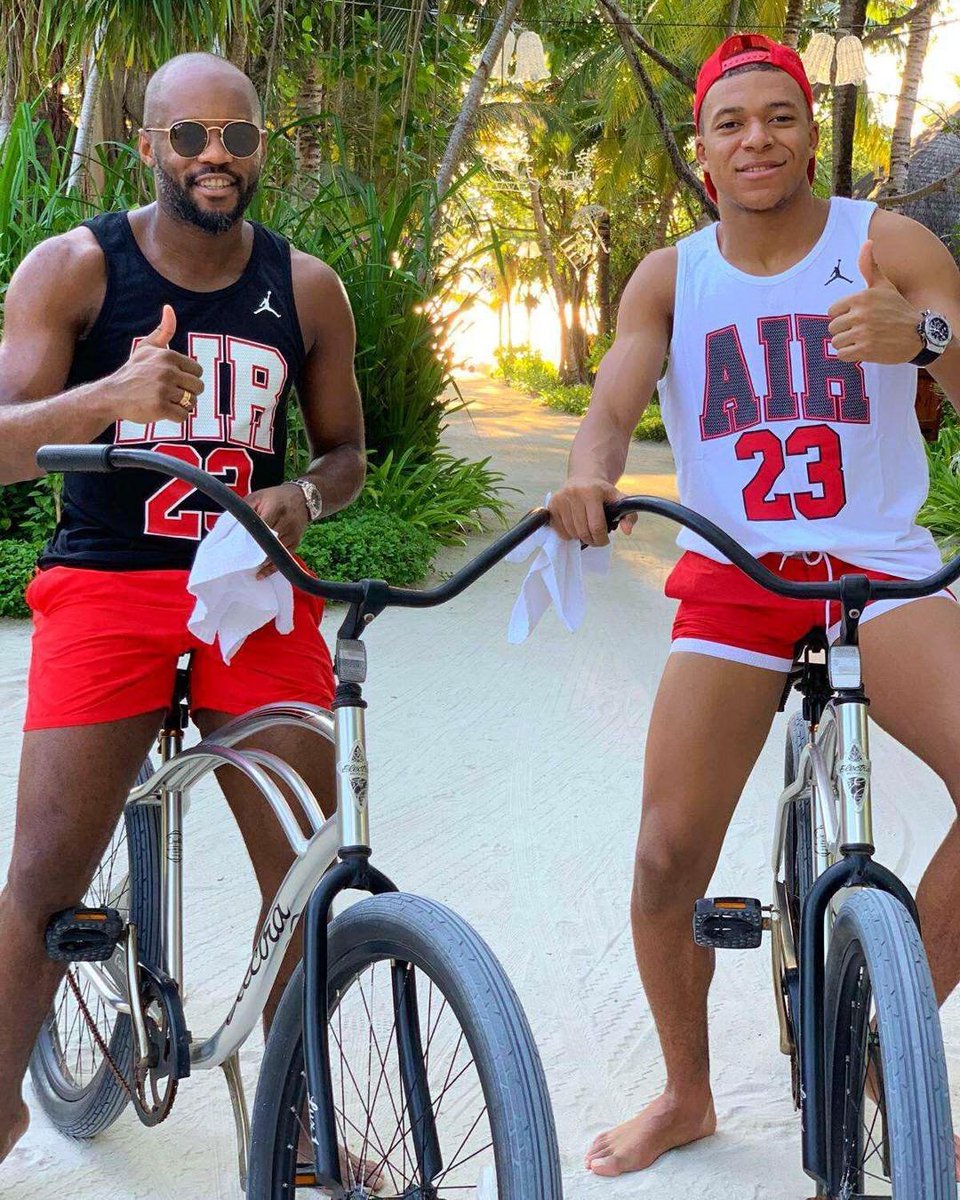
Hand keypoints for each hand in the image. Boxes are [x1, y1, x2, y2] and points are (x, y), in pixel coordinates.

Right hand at [108, 305, 203, 423]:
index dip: (187, 378)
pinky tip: (162, 411)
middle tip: (170, 393)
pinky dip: (176, 418)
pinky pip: (183, 416)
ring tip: (166, 401)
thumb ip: (163, 331)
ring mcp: (163, 390)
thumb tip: (169, 308)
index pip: (198, 371)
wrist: (112, 394)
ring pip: (192, 403)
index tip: (172, 380)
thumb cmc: (133, 371)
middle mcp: (167, 371)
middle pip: (198, 387)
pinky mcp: (160, 407)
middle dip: (188, 393)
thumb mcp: (146, 348)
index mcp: (168, 356)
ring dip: (182, 406)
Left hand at [245, 482, 310, 577]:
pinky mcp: (296, 542)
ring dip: (261, 561)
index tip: (236, 545)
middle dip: (253, 551)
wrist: (302, 498)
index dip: (249, 536)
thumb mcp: (258, 496)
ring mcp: (292, 534)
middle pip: (268, 541)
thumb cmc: (275, 497)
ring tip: (246, 568)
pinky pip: (284, 558)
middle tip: (238, 560)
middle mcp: (286, 522)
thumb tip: (228, 522)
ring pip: (275, 552)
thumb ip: (244, 507)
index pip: (261, 526)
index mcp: (275, 508)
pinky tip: (262, 574)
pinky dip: (272, 568)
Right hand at [548, 478, 636, 545]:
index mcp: (592, 492)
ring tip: (586, 530)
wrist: (584, 478)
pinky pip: (559, 531)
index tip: (605, 540)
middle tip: (596, 539)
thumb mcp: (619, 500)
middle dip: (592, 540)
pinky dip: (568, 535)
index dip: (602, 539)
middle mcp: (574, 494)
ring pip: (571, 533)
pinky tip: (575, 526)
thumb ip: (629, 515)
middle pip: (583, 532)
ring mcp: (560, 499)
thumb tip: (627, 531)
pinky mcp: (551, 505)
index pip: (596, 526)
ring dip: (580, 537)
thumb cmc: (603, 492)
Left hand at [826, 241, 922, 363]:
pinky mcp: (865, 350)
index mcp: (862, 297)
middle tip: (861, 330)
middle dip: (844, 331)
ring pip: (836, 342)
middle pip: (833, 328)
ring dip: (847, 344)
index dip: (843, 316)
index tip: (857, 317)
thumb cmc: (897, 309)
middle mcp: (861, 314)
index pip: (832, 311)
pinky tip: (863, 349)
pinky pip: (842, 355)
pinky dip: (850, 355)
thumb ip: (870, 267)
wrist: (917, 335)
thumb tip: (868, 242)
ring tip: (862, 339)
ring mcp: (863, 332)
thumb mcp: (884, 286)